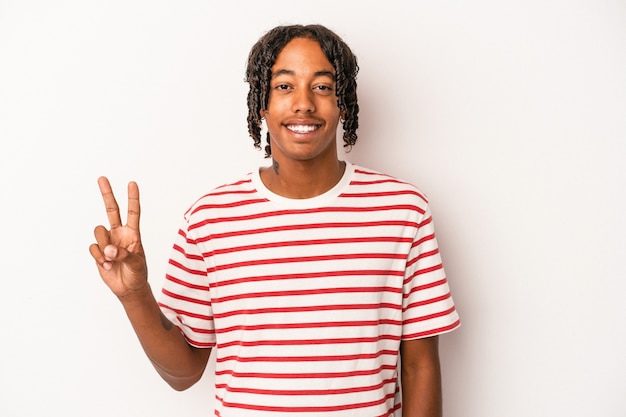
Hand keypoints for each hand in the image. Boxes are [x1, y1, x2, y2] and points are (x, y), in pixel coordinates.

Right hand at [89, 176, 147, 297]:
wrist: (128, 288)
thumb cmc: (137, 274)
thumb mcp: (137, 264)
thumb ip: (125, 255)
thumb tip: (110, 250)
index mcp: (133, 233)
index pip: (133, 212)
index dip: (133, 198)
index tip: (132, 183)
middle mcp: (119, 233)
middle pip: (112, 210)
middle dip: (107, 194)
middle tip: (102, 178)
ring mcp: (108, 241)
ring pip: (99, 232)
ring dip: (104, 247)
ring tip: (112, 261)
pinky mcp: (99, 251)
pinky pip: (93, 248)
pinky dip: (99, 257)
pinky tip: (107, 266)